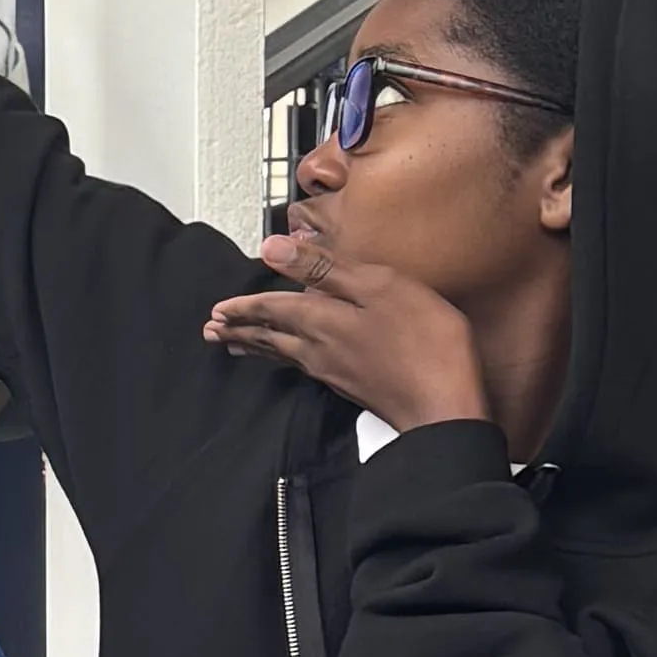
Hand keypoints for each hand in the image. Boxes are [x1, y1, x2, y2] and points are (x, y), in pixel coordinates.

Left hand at [201, 228, 493, 432]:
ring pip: (283, 355)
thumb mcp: (377, 287)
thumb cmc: (423, 342)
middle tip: (212, 330)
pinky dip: (284, 360)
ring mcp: (334, 372)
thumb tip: (272, 248)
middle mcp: (317, 350)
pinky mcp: (352, 385)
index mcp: (319, 321)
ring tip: (234, 346)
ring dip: (255, 347)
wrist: (444, 408)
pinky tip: (291, 361)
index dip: (244, 305)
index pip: (271, 308)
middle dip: (239, 330)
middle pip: (268, 337)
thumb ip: (324, 268)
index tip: (218, 309)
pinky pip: (303, 367)